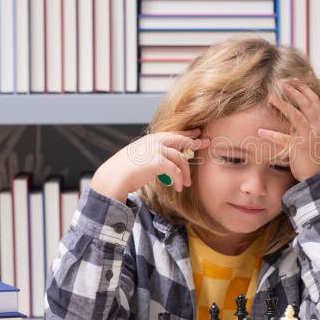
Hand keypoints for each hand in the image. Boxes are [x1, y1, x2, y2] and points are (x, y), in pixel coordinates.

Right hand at [91, 129, 209, 201]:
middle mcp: (154, 142)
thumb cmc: (125, 171)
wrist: (113, 177)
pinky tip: (178, 187)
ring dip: (185, 173)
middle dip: (195, 142)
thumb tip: (167, 161)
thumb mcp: (140, 157)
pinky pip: (175, 171)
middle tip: (207, 143)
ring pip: (180, 159)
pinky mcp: (156, 162)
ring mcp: (155, 150)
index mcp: (150, 139)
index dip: (186, 133)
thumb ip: (153, 155)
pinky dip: (179, 180)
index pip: (173, 134)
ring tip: (186, 184)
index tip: (197, 133)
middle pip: (181, 140)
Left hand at [259, 79, 319, 182]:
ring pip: (296, 115)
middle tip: (281, 82)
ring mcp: (310, 137)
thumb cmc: (317, 158)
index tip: (295, 80)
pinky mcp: (300, 148)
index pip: (315, 101)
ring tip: (271, 97)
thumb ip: (311, 125)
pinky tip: (260, 131)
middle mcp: (318, 127)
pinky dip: (271, 135)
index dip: (304, 89)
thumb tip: (299, 114)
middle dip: (294, 91)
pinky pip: (283, 139)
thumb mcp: (318, 138)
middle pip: (306, 103)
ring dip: (283, 105)